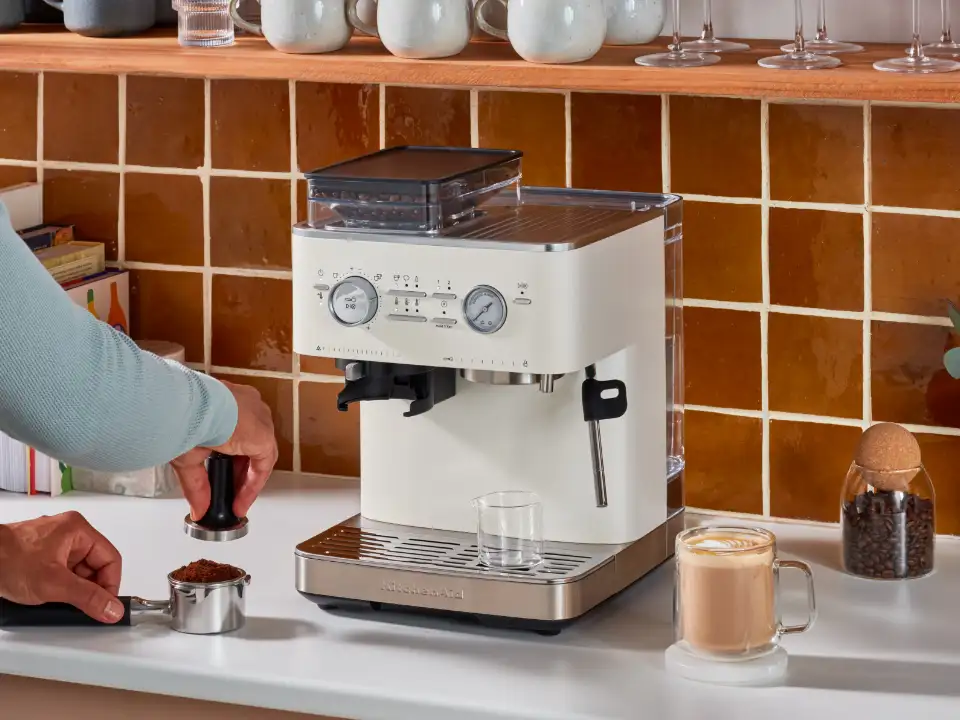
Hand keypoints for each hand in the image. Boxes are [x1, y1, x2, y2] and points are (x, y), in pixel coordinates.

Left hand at [0, 512, 123, 622]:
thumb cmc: (8, 561)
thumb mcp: (54, 584)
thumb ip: (88, 598)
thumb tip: (112, 608)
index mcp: (78, 529)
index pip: (110, 559)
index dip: (110, 585)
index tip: (105, 605)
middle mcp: (69, 533)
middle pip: (95, 566)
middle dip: (88, 588)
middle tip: (80, 605)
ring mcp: (54, 544)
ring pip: (78, 571)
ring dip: (72, 588)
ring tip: (58, 599)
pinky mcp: (42, 555)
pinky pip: (63, 572)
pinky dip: (59, 586)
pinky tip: (48, 596)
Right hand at [171, 380, 277, 520]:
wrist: (187, 408)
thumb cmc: (181, 417)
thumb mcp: (187, 453)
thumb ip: (197, 483)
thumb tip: (198, 508)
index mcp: (230, 402)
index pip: (238, 432)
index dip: (232, 460)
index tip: (223, 478)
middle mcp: (248, 408)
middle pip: (251, 445)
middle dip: (240, 473)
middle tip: (230, 494)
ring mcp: (259, 420)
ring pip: (259, 455)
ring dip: (248, 481)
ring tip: (235, 502)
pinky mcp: (264, 435)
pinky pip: (263, 465)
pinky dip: (253, 485)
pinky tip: (241, 501)